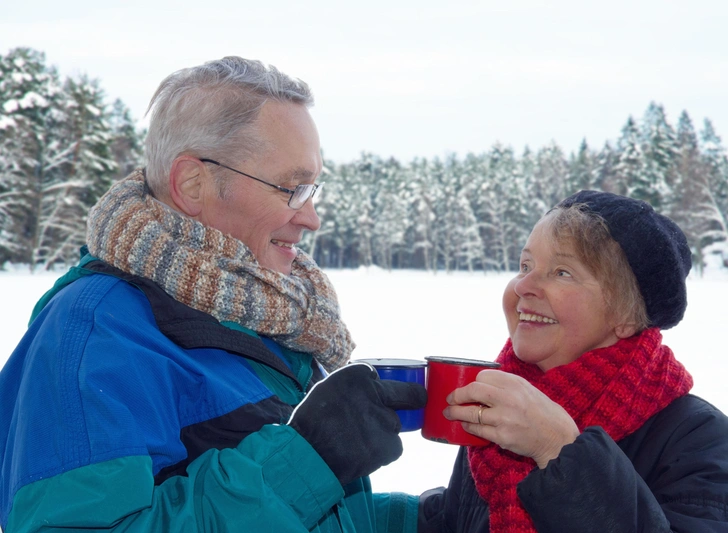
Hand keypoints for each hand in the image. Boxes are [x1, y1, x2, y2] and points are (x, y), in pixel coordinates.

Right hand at [288, 363, 426, 485]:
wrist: (307, 457)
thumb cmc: (310, 425)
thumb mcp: (325, 391)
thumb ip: (347, 388)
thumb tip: (363, 389)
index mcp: (356, 376)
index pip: (376, 375)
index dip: (374, 386)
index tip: (372, 394)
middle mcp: (374, 393)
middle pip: (407, 393)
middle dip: (415, 396)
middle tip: (419, 399)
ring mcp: (384, 420)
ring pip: (395, 424)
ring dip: (384, 431)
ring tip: (360, 442)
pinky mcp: (390, 445)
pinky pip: (395, 446)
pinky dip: (384, 451)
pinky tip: (364, 454)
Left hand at [443, 370, 578, 467]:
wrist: (557, 437)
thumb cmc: (542, 413)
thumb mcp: (527, 390)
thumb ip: (506, 386)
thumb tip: (480, 383)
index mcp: (515, 383)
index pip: (483, 376)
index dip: (471, 381)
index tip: (466, 386)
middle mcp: (509, 398)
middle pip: (472, 390)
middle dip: (457, 395)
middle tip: (451, 399)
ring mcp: (504, 418)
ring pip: (471, 412)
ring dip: (456, 412)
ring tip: (450, 413)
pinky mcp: (502, 436)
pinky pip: (478, 429)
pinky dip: (469, 426)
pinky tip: (466, 425)